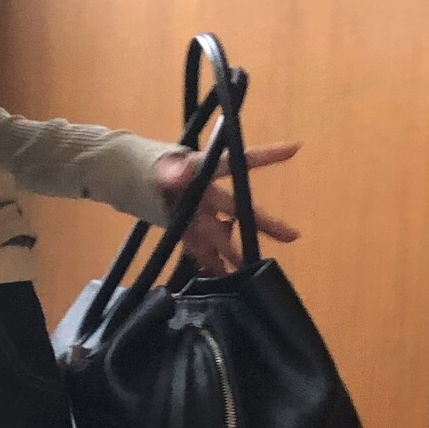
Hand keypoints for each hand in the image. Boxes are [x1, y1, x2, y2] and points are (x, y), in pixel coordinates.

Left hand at [154, 141, 302, 276]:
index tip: (294, 148)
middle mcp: (208, 193)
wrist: (133, 180)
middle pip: (238, 209)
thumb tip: (178, 173)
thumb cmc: (151, 165)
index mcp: (205, 170)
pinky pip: (202, 249)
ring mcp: (199, 214)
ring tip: (252, 270)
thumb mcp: (158, 165)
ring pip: (221, 235)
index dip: (266, 155)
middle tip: (292, 236)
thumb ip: (168, 171)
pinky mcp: (186, 232)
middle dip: (265, 223)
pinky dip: (211, 264)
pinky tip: (223, 279)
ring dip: (235, 252)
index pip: (238, 161)